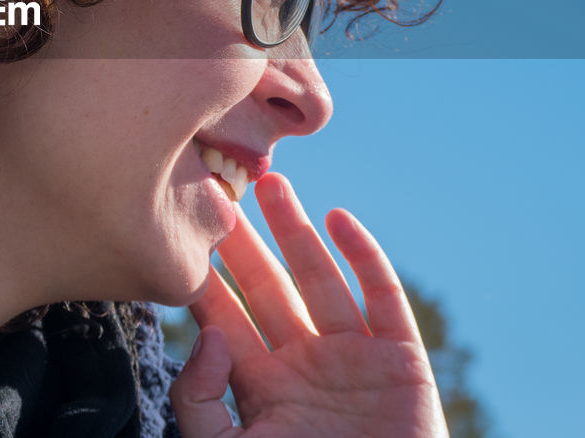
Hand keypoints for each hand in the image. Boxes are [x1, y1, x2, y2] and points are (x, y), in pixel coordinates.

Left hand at [169, 173, 450, 436]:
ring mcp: (353, 359)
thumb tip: (208, 334)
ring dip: (297, 231)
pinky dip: (364, 256)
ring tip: (272, 184)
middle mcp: (303, 364)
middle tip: (220, 189)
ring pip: (319, 279)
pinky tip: (338, 219)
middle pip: (267, 287)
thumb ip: (201, 401)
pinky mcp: (401, 360)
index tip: (182, 228)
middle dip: (244, 241)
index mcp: (261, 387)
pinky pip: (382, 297)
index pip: (225, 318)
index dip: (206, 274)